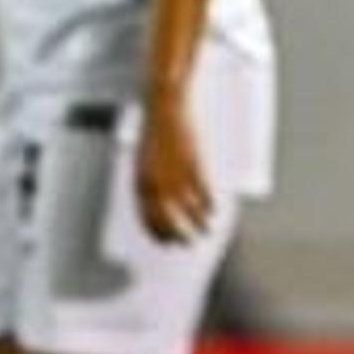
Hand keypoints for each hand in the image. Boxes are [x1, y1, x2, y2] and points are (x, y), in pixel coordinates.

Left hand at [135, 95, 216, 244]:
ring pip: (189, 210)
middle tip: (188, 244)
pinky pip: (203, 192)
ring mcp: (176, 175)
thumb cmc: (154, 134)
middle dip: (179, 236)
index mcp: (140, 183)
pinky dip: (208, 204)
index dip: (159, 234)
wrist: (164, 110)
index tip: (168, 244)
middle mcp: (157, 183)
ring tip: (206, 232)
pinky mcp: (193, 165)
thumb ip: (149, 184)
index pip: (148, 219)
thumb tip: (159, 204)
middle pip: (168, 220)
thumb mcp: (145, 162)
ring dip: (198, 224)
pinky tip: (214, 211)